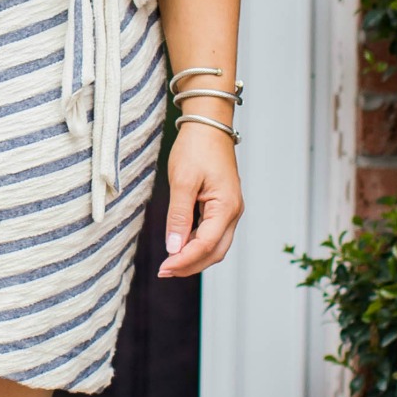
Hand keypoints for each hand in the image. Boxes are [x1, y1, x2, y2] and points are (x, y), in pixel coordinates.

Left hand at [158, 120, 241, 276]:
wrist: (208, 124)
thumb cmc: (197, 148)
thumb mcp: (183, 181)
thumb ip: (178, 216)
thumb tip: (173, 248)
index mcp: (226, 207)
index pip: (205, 245)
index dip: (184, 261)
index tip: (163, 268)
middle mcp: (233, 212)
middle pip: (215, 252)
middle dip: (190, 265)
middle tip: (164, 271)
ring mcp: (229, 210)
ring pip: (215, 245)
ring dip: (193, 256)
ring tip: (169, 262)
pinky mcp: (222, 206)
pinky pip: (211, 233)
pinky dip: (196, 243)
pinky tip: (179, 245)